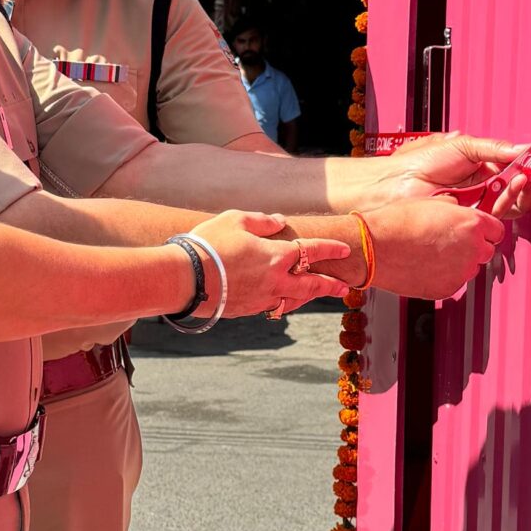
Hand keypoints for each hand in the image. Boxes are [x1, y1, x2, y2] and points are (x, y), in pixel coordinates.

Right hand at [192, 214, 348, 319]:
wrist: (186, 278)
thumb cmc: (209, 243)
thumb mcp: (236, 220)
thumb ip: (262, 221)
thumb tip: (280, 221)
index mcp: (277, 255)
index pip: (312, 250)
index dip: (331, 249)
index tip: (345, 249)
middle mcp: (275, 280)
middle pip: (312, 285)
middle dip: (330, 286)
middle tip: (344, 288)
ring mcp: (262, 298)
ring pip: (293, 300)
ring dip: (307, 297)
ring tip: (314, 295)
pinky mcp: (247, 309)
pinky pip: (271, 306)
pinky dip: (281, 302)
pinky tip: (281, 300)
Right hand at [363, 196, 507, 299]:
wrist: (375, 247)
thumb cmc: (398, 222)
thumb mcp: (431, 202)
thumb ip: (454, 208)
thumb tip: (457, 211)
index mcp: (472, 223)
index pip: (497, 231)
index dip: (485, 230)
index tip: (476, 232)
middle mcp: (472, 249)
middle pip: (486, 251)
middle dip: (472, 247)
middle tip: (449, 242)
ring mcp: (461, 272)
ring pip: (469, 268)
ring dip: (458, 263)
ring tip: (431, 254)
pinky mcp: (447, 289)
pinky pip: (453, 282)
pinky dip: (444, 277)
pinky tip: (424, 266)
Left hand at [373, 134, 530, 221]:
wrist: (398, 182)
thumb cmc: (421, 162)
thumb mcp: (462, 146)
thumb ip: (494, 148)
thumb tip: (523, 148)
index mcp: (477, 167)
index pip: (509, 170)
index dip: (523, 167)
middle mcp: (477, 187)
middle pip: (512, 191)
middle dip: (524, 184)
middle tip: (528, 175)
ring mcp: (472, 205)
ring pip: (506, 205)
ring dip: (516, 192)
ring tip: (517, 180)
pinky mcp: (467, 221)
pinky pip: (493, 218)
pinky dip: (504, 205)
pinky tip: (504, 192)